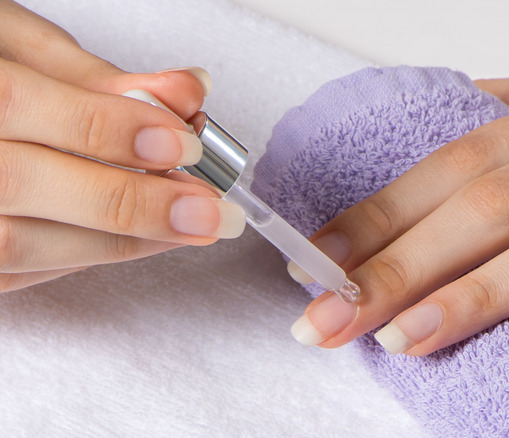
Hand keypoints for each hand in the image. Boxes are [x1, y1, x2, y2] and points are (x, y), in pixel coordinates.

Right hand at [0, 2, 244, 291]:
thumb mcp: (11, 44)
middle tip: (210, 211)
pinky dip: (88, 256)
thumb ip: (92, 74)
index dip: (107, 127)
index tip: (185, 142)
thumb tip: (185, 93)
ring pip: (20, 244)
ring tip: (191, 228)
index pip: (17, 102)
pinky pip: (18, 272)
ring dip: (121, 240)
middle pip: (22, 186)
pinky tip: (141, 240)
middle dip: (131, 201)